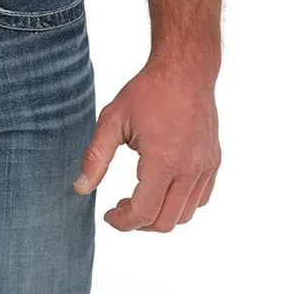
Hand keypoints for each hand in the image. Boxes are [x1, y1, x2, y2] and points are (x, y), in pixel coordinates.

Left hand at [72, 60, 220, 231]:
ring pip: (185, 215)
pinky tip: (162, 186)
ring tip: (140, 197)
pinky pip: (200, 199)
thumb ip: (96, 157)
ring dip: (160, 215)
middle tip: (121, 207)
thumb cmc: (147, 92)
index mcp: (162, 160)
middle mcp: (189, 169)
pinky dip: (180, 204)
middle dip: (139, 223)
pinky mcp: (213, 162)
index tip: (109, 215)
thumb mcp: (112, 120)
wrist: (184, 71)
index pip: (144, 212)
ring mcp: (205, 167)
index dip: (123, 222)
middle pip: (165, 222)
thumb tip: (80, 188)